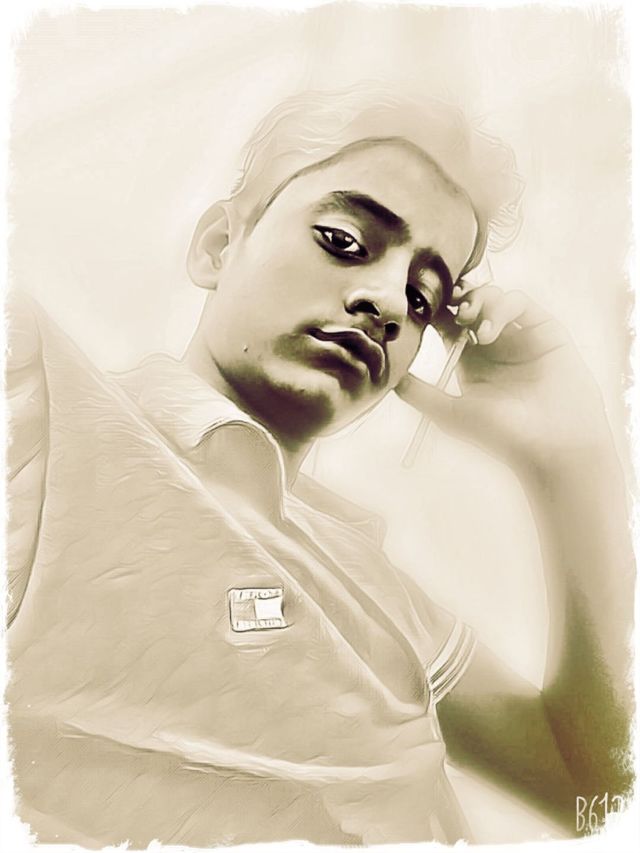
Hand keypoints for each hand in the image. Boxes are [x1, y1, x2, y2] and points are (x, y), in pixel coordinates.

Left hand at [395, 282, 611, 472]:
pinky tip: (490, 331)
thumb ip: (418, 393)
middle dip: (457, 298)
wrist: (550, 445)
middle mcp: (494, 343)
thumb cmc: (502, 435)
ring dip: (479, 302)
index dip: (434, 309)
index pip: (447, 322)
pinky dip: (502, 307)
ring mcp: (520, 335)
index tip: (421, 304)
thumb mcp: (449, 413)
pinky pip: (520, 302)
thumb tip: (386, 375)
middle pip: (469, 302)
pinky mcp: (545, 330)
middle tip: (450, 309)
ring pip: (494, 296)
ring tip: (474, 329)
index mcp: (469, 359)